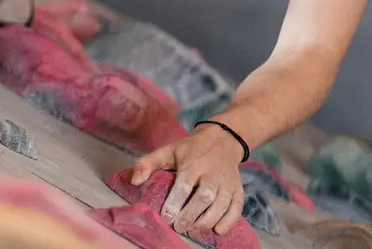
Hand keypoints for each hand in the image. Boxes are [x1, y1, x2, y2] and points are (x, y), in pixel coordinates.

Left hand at [131, 125, 247, 235]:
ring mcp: (227, 182)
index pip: (184, 185)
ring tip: (192, 231)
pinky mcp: (237, 189)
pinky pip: (237, 207)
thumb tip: (134, 181)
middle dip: (191, 215)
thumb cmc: (190, 149)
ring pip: (221, 204)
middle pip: (204, 197)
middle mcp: (212, 174)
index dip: (175, 203)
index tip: (166, 217)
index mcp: (193, 164)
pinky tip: (218, 230)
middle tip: (179, 227)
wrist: (222, 140)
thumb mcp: (167, 151)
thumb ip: (147, 164)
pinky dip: (229, 220)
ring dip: (207, 221)